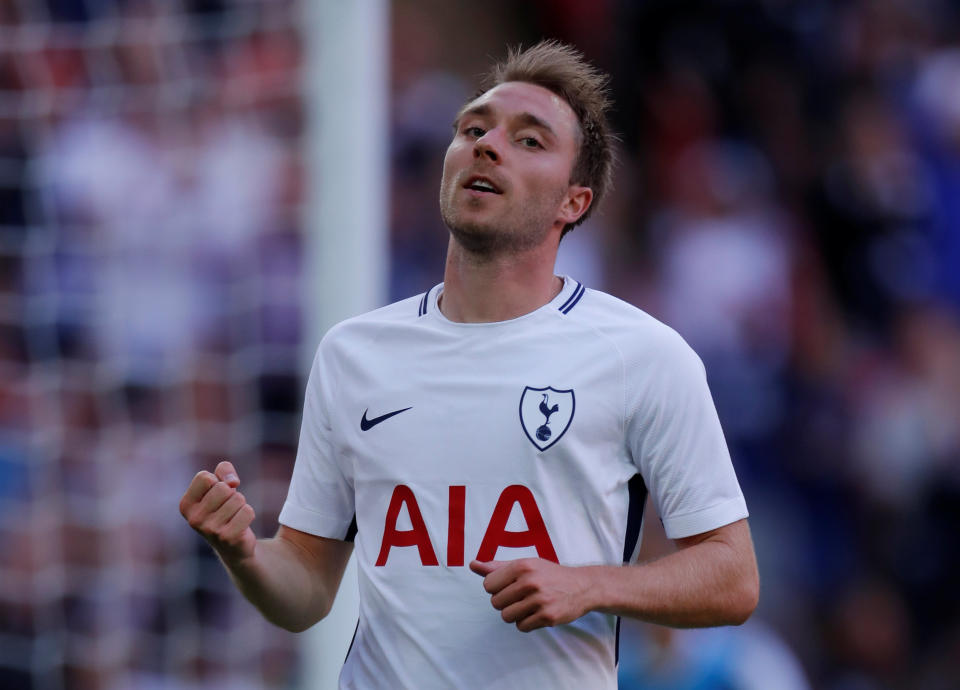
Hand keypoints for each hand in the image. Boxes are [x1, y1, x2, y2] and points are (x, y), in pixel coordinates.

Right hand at [179, 461, 256, 564]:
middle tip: (227, 508)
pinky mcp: (228, 537)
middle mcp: (194, 519)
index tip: (216, 494)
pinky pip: (247, 511)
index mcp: (186, 505)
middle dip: (231, 494)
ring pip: (238, 499)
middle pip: (223, 488)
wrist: (233, 545)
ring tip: (233, 517)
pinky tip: (240, 525)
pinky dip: (248, 514)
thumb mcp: (220, 483)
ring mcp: (210, 530)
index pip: (204, 477)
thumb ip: (224, 470)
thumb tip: (232, 482)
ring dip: (240, 505)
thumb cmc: (224, 508)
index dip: (217, 481)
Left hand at [469, 558, 591, 631]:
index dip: (496, 588)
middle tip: (520, 597)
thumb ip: (496, 567)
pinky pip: (521, 627)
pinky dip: (526, 623)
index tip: (509, 586)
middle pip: (495, 603)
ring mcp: (539, 600)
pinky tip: (536, 613)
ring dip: (514, 614)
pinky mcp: (548, 616)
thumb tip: (472, 565)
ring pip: (506, 616)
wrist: (581, 586)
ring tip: (527, 605)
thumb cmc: (547, 574)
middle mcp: (530, 582)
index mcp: (522, 566)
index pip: (488, 585)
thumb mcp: (524, 565)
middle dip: (504, 602)